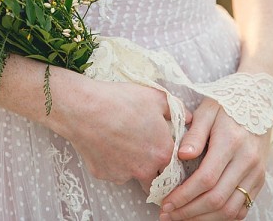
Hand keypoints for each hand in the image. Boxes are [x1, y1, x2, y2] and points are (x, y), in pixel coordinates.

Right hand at [52, 79, 191, 195]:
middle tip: (143, 146)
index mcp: (162, 152)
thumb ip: (176, 109)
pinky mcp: (104, 175)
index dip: (170, 155)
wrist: (84, 109)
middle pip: (157, 176)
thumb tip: (188, 117)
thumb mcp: (154, 96)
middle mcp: (146, 170)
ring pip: (134, 174)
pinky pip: (113, 172)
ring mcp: (124, 175)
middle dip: (154, 166)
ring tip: (122, 140)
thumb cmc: (120, 100)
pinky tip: (107, 142)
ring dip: (133, 164)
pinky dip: (113, 161)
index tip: (164, 147)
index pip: (176, 164)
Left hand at [159, 97, 270, 219]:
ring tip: (182, 218)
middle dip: (190, 212)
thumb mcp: (207, 110)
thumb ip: (194, 133)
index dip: (184, 195)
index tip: (166, 202)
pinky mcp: (260, 180)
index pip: (206, 178)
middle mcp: (246, 161)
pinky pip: (242, 208)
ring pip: (231, 210)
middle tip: (168, 215)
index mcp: (231, 142)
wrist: (258, 100)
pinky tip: (204, 215)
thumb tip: (181, 155)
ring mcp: (256, 173)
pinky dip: (223, 217)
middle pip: (217, 199)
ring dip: (204, 219)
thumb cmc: (226, 103)